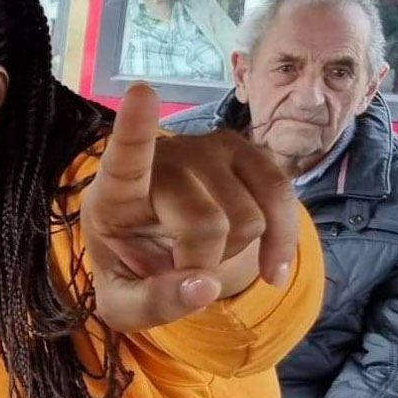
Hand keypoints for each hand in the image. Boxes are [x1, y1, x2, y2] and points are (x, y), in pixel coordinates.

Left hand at [81, 83, 297, 332]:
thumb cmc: (134, 270)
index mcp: (115, 192)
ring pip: (248, 217)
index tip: (140, 93)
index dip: (135, 128)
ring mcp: (209, 148)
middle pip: (205, 222)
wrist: (163, 251)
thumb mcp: (123, 305)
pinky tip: (272, 270)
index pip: (125, 157)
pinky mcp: (249, 151)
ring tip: (204, 249)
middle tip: (182, 270)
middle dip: (204, 264)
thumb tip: (203, 287)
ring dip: (234, 253)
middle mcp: (164, 159)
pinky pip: (281, 198)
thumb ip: (152, 304)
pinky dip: (281, 243)